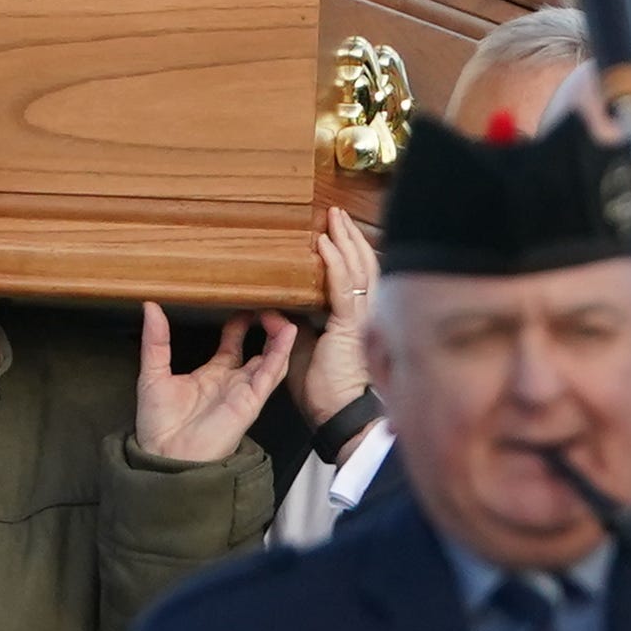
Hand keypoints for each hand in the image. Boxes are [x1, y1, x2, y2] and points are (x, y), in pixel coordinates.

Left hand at [134, 302, 304, 466]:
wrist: (166, 454)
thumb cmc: (158, 423)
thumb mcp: (152, 372)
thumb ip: (156, 340)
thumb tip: (150, 308)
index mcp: (210, 376)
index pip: (231, 344)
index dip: (238, 324)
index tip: (241, 304)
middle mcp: (231, 383)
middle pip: (258, 351)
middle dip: (265, 328)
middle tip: (267, 304)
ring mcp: (243, 392)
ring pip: (270, 360)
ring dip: (278, 338)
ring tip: (282, 315)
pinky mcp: (250, 402)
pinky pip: (270, 375)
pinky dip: (280, 355)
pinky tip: (286, 335)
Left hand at [301, 215, 378, 418]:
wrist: (339, 415)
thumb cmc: (325, 392)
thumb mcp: (301, 353)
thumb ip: (289, 329)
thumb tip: (269, 310)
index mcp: (351, 321)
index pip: (353, 278)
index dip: (346, 254)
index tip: (334, 233)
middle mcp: (361, 316)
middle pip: (361, 266)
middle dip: (350, 238)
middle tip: (337, 215)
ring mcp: (358, 320)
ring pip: (358, 270)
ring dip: (345, 241)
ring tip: (334, 218)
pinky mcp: (349, 327)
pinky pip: (343, 288)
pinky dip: (334, 263)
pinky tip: (325, 244)